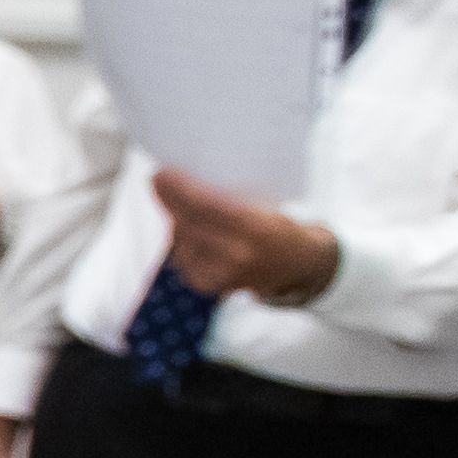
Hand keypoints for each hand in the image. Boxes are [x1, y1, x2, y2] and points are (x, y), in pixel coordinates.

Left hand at [151, 169, 340, 305]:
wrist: (299, 266)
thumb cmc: (281, 225)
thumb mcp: (269, 204)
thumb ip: (234, 195)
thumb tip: (191, 175)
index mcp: (258, 229)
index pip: (208, 206)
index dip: (181, 190)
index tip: (162, 172)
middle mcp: (238, 255)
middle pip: (189, 223)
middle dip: (169, 199)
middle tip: (158, 179)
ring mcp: (221, 274)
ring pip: (181, 239)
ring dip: (176, 219)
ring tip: (179, 203)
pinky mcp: (208, 285)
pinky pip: (180, 256)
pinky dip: (180, 240)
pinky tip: (188, 229)